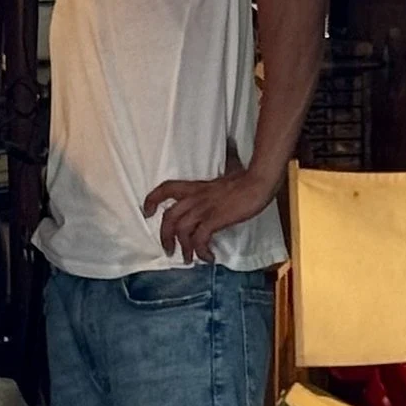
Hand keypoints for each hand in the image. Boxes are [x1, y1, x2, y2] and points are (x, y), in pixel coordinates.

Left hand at [143, 167, 273, 263]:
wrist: (258, 182)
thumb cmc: (245, 177)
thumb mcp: (228, 168)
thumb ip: (225, 161)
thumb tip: (231, 146)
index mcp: (195, 187)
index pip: (165, 188)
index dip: (152, 200)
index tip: (147, 212)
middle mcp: (195, 198)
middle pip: (169, 217)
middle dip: (165, 237)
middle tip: (169, 251)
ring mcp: (204, 209)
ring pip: (181, 231)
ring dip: (183, 249)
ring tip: (189, 259)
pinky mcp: (215, 219)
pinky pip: (200, 239)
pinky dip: (201, 251)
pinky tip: (208, 257)